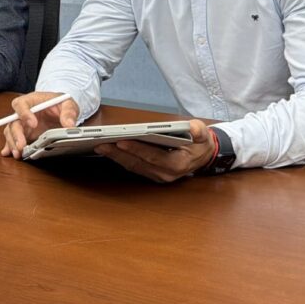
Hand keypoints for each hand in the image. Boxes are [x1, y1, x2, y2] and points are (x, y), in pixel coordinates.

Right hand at [0, 91, 78, 157]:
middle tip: (21, 145)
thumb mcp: (68, 104)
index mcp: (32, 101)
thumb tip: (69, 125)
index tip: (33, 124)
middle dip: (16, 134)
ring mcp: (22, 124)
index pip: (21, 104)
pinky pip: (13, 139)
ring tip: (18, 153)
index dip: (24, 114)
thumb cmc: (60, 103)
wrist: (60, 109)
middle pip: (13, 121)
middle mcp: (23, 112)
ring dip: (12, 142)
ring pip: (11, 131)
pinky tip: (9, 153)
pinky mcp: (24, 133)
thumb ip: (69, 112)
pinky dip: (10, 146)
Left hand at [94, 119, 213, 182]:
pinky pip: (134, 167)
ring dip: (116, 157)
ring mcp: (158, 176)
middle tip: (101, 143)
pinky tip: (110, 150)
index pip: (152, 157)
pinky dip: (121, 158)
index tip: (120, 140)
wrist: (203, 156)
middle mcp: (165, 174)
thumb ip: (199, 131)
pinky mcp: (152, 174)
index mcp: (177, 165)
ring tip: (101, 146)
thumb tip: (193, 127)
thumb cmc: (200, 144)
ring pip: (133, 166)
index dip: (136, 149)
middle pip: (137, 163)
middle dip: (118, 153)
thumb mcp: (203, 135)